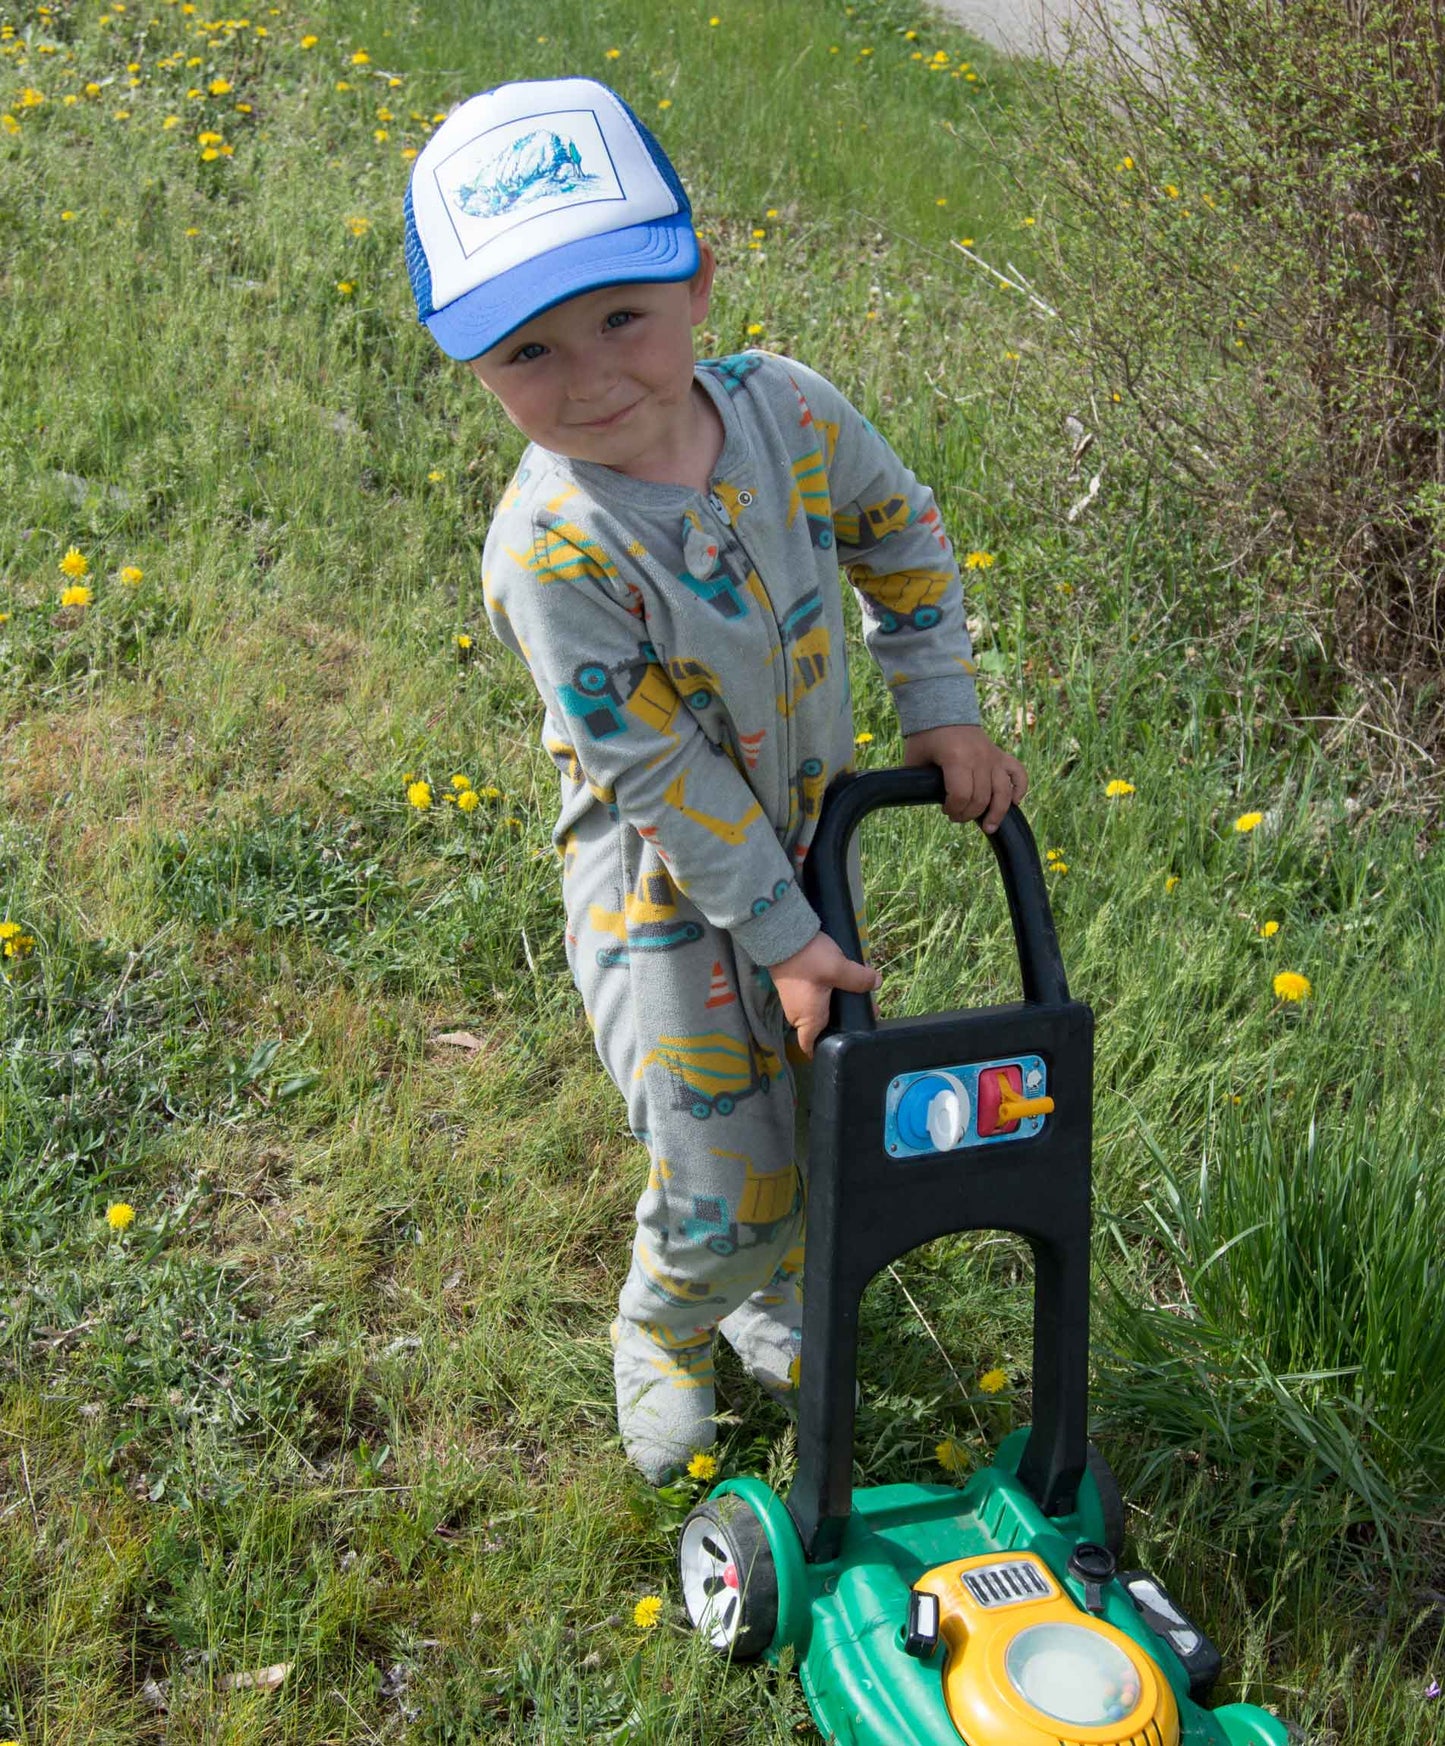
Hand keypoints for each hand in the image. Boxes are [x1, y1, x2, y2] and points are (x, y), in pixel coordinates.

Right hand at [770, 931, 880, 1057]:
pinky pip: (812, 998)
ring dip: (834, 1005)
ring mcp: (793, 1000)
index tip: (843, 1045)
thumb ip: (860, 979)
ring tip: (856, 994)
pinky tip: (839, 981)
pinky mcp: (793, 986)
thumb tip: (877, 982)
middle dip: (840, 1022)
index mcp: (808, 1018)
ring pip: (816, 1010)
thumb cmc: (809, 960)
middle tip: (865, 1011)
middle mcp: (798, 1014)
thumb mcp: (839, 969)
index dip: (825, 1049)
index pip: (811, 1046)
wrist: (782, 935)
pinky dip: (825, 994)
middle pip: (819, 1027)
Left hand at [904, 724, 1027, 833]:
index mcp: (956, 758)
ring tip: (988, 827)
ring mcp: (992, 756)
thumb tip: (920, 804)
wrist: (944, 709)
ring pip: (1003, 792)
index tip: (945, 810)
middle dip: (967, 814)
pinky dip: (1020, 788)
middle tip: (956, 816)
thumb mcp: (915, 759)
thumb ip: (918, 781)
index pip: (961, 796)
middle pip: (981, 798)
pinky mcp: (1000, 755)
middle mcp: (979, 758)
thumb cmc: (926, 736)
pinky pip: (1019, 773)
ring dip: (996, 813)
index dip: (953, 809)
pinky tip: (1014, 802)